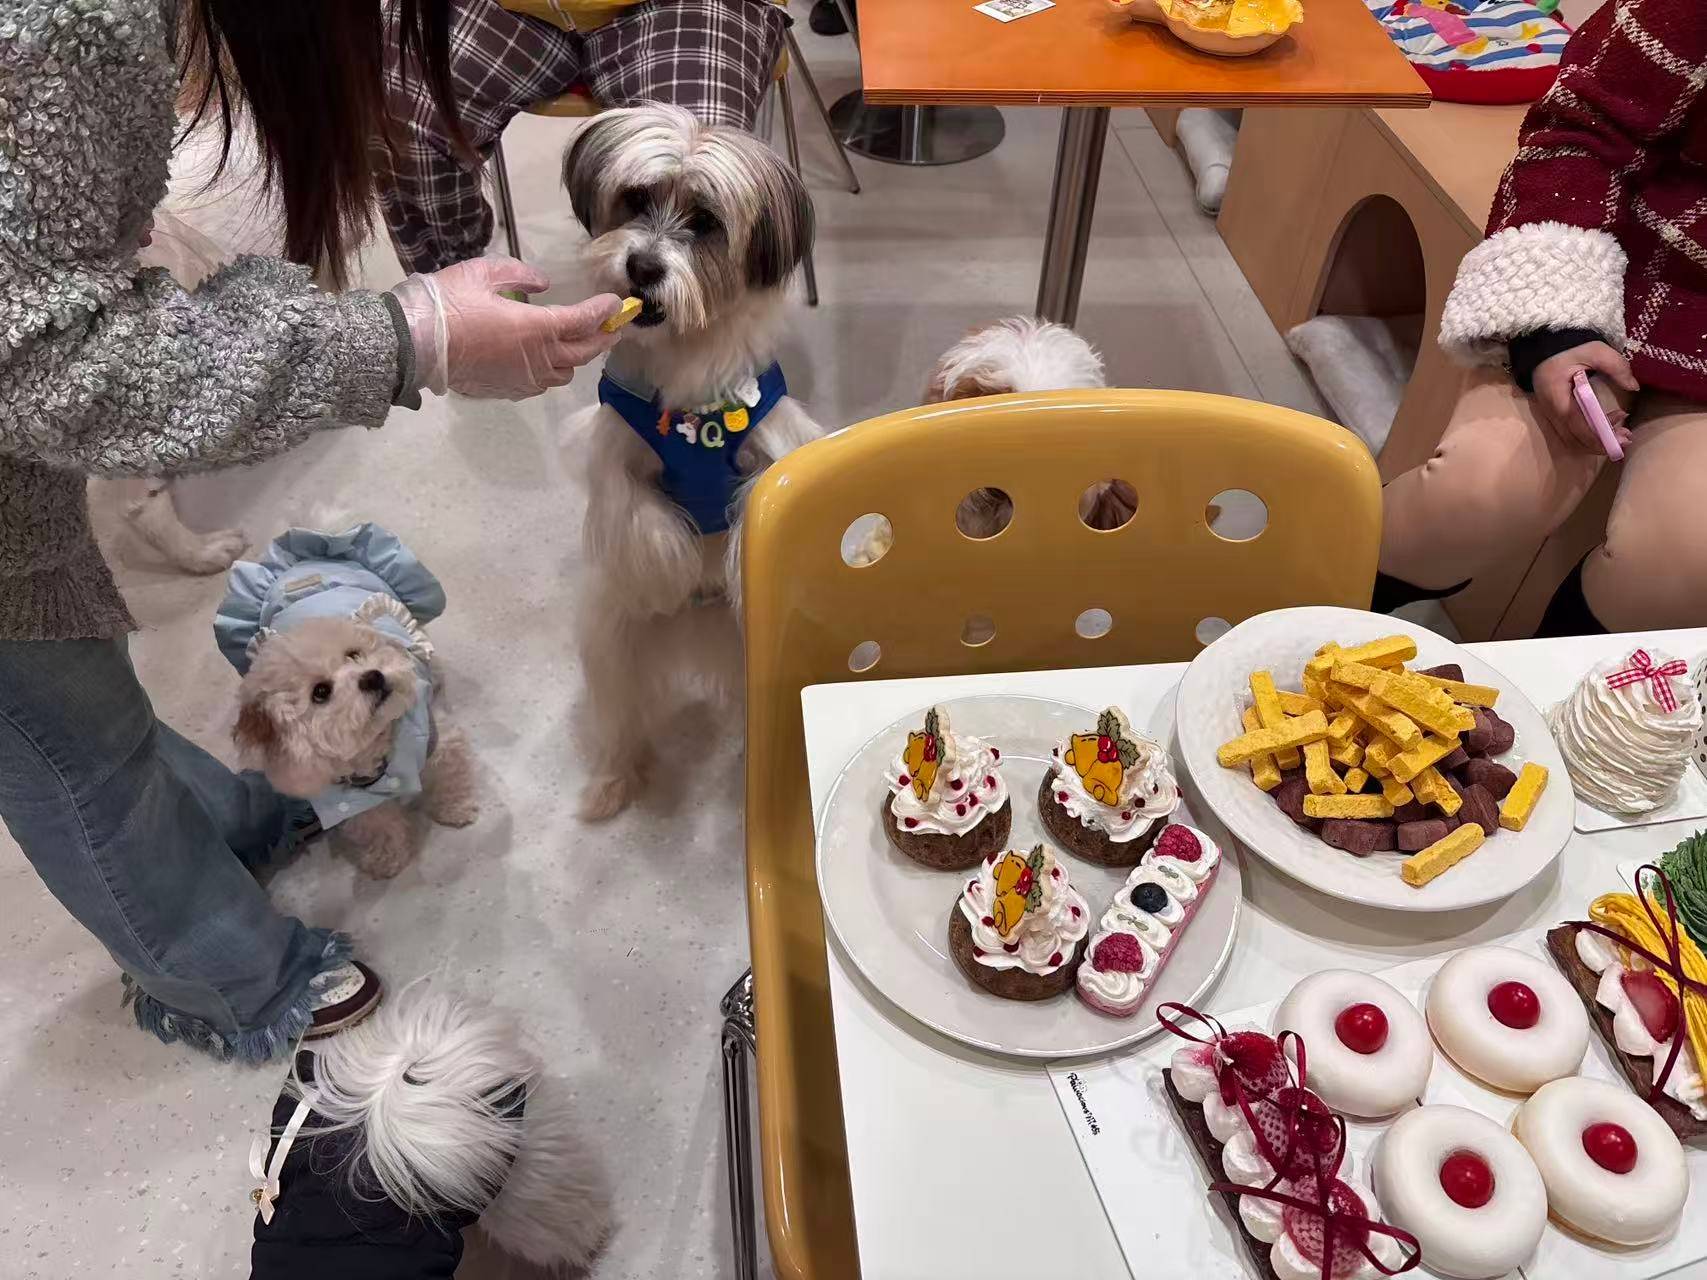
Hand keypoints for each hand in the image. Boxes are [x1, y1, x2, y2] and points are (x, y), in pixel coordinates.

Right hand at [390, 257, 623, 400]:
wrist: (415, 343)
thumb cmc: (448, 303)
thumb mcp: (483, 273)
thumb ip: (519, 275)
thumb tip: (542, 283)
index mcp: (537, 328)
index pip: (583, 321)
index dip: (603, 312)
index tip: (616, 304)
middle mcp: (538, 358)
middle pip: (584, 352)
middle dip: (602, 338)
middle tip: (614, 328)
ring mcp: (524, 378)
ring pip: (565, 373)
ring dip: (577, 358)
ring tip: (579, 344)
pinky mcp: (509, 390)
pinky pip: (542, 384)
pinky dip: (553, 371)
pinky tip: (547, 361)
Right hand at [1530, 341, 1637, 452]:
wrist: (1543, 345)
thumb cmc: (1567, 348)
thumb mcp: (1594, 350)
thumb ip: (1616, 366)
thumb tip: (1633, 386)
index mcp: (1558, 398)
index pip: (1577, 425)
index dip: (1599, 436)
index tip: (1622, 436)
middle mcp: (1551, 412)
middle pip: (1574, 440)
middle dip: (1601, 444)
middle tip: (1626, 438)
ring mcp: (1551, 415)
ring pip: (1572, 440)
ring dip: (1596, 442)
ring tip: (1621, 433)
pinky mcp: (1555, 415)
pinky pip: (1571, 433)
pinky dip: (1590, 436)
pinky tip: (1607, 425)